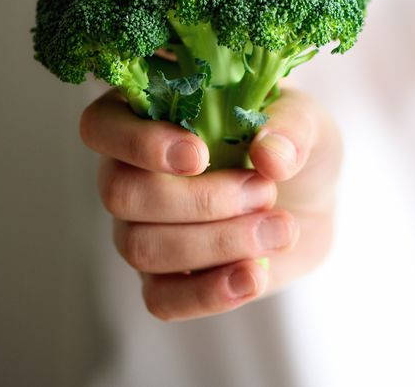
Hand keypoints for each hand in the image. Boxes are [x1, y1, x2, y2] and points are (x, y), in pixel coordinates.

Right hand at [80, 85, 339, 319]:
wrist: (312, 201)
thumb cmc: (293, 145)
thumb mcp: (306, 121)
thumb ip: (292, 128)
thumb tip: (268, 155)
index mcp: (147, 115)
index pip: (102, 125)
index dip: (139, 143)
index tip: (199, 156)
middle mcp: (130, 172)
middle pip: (122, 194)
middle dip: (201, 199)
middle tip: (265, 191)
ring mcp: (141, 229)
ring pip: (142, 247)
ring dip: (219, 242)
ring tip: (282, 228)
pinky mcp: (165, 279)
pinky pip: (161, 299)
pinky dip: (209, 292)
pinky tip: (254, 276)